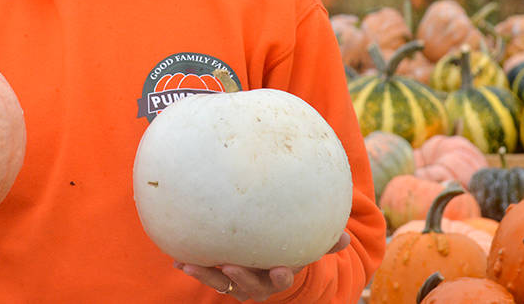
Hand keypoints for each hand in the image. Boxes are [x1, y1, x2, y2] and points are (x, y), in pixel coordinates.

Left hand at [175, 232, 350, 300]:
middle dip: (240, 280)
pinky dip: (192, 265)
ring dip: (206, 275)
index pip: (281, 279)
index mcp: (279, 275)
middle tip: (230, 267)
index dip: (280, 276)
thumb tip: (346, 237)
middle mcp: (257, 284)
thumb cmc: (288, 250)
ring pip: (221, 283)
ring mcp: (236, 283)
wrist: (268, 262)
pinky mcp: (219, 277)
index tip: (280, 270)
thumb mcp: (305, 246)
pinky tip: (177, 257)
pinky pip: (205, 273)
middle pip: (249, 287)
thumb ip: (324, 242)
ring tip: (190, 264)